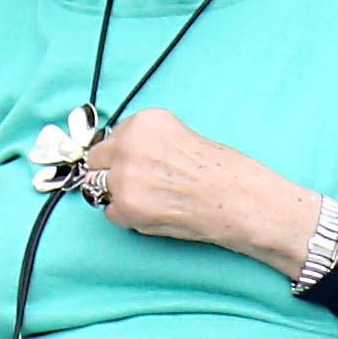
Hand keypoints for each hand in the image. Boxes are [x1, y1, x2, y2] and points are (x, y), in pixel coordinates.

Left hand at [82, 109, 319, 271]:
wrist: (242, 201)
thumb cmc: (224, 172)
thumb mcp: (182, 136)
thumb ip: (149, 143)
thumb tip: (121, 157)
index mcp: (145, 121)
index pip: (113, 135)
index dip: (125, 152)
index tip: (141, 164)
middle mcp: (129, 144)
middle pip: (96, 159)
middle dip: (113, 171)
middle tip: (142, 184)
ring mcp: (125, 176)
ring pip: (98, 186)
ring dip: (118, 194)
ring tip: (152, 199)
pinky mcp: (127, 206)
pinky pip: (111, 213)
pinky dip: (128, 217)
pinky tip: (156, 213)